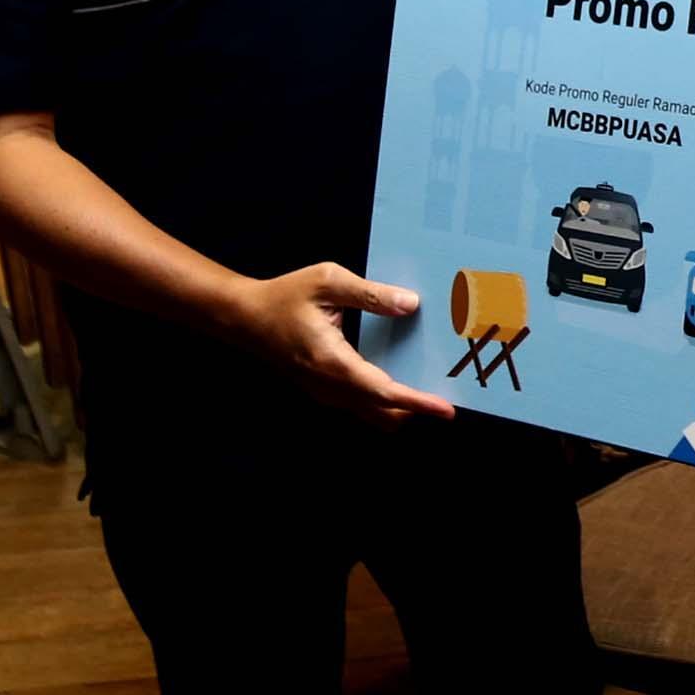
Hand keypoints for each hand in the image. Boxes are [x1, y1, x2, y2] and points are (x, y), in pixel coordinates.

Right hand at [224, 262, 453, 426]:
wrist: (244, 317)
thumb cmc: (284, 296)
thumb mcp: (328, 281)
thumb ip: (371, 294)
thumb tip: (411, 304)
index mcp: (331, 362)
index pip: (382, 391)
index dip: (416, 401)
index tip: (444, 409)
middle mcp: (327, 386)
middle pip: (380, 410)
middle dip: (416, 409)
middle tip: (450, 401)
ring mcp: (323, 392)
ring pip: (369, 412)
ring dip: (400, 408)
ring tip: (432, 396)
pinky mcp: (322, 389)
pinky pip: (358, 404)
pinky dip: (383, 402)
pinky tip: (402, 386)